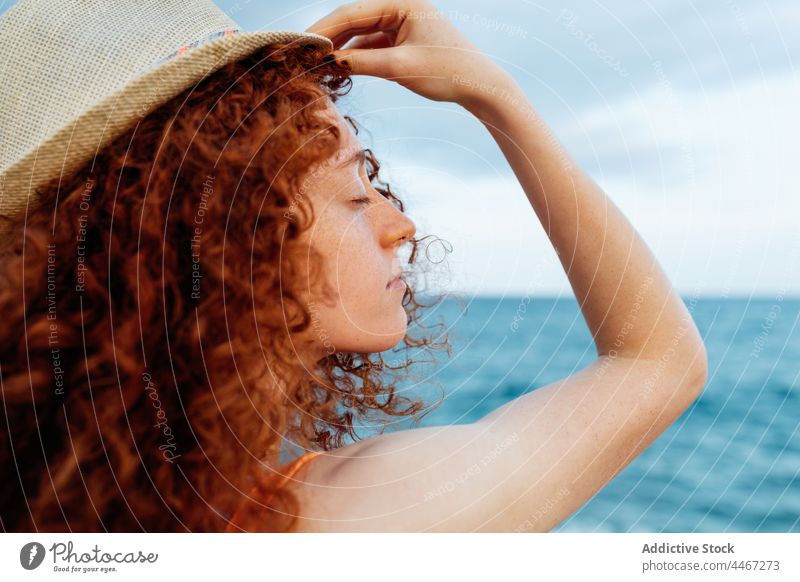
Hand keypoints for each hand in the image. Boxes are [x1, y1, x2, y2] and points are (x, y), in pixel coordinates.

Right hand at [306, 0, 513, 106]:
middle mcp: (400, 6)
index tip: (301, 42)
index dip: (324, 28)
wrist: (479, 86)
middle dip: (328, 37)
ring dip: (339, 47)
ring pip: (360, 33)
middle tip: (301, 53)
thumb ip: (363, 62)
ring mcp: (401, 23)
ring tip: (314, 62)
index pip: (353, 11)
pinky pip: (371, 45)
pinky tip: (337, 67)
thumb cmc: (447, 72)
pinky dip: (355, 56)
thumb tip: (329, 62)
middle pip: (354, 19)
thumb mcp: (400, 68)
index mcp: (403, 1)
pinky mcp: (402, 40)